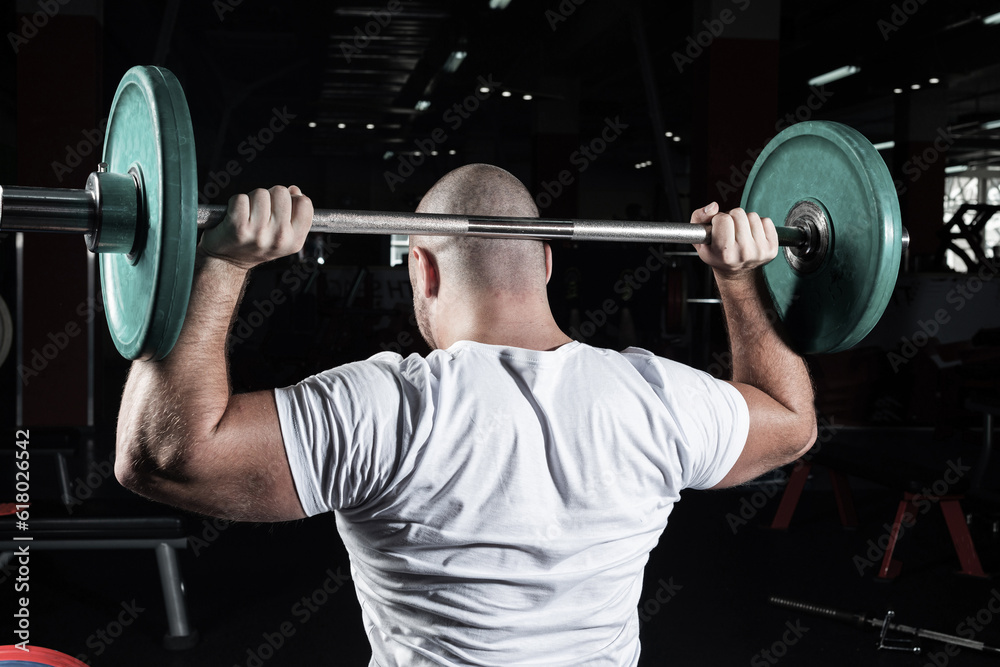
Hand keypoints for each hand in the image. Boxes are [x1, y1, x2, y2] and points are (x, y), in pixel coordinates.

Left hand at [199, 185, 313, 270]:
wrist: (228, 261)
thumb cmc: (256, 244)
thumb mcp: (283, 236)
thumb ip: (295, 214)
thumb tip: (294, 190)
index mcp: (295, 240)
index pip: (304, 203)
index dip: (292, 199)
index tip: (281, 207)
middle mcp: (280, 238)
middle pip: (281, 192)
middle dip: (270, 196)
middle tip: (262, 212)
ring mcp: (259, 233)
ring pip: (260, 193)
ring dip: (252, 199)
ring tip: (248, 214)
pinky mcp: (238, 227)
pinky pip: (240, 198)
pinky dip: (235, 202)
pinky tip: (236, 215)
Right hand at [691, 202, 777, 278]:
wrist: (735, 271)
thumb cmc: (716, 254)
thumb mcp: (699, 240)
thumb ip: (699, 218)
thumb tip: (713, 206)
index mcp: (724, 253)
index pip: (723, 219)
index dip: (718, 219)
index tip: (718, 228)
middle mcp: (744, 253)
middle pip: (738, 214)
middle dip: (732, 218)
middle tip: (729, 231)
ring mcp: (760, 251)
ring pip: (753, 216)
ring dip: (745, 221)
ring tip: (740, 233)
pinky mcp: (772, 248)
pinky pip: (766, 221)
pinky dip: (758, 224)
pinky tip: (751, 235)